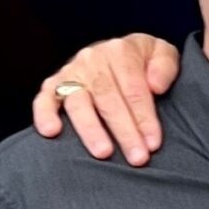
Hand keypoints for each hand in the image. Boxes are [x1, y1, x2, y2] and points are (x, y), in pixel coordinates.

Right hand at [31, 34, 180, 165]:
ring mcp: (71, 73)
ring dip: (90, 129)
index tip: (153, 143)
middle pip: (108, 98)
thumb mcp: (161, 54)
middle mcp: (92, 60)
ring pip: (78, 102)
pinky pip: (44, 99)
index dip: (144, 117)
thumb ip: (165, 65)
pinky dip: (44, 114)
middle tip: (137, 157)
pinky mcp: (52, 86)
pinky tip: (52, 132)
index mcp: (120, 51)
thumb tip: (155, 85)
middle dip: (124, 131)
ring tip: (103, 153)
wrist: (118, 55)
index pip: (133, 88)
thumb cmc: (144, 62)